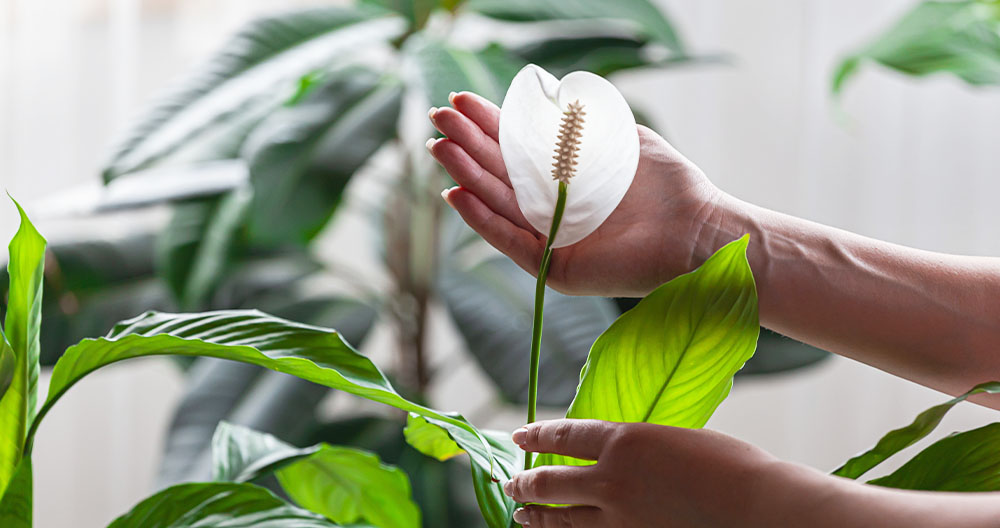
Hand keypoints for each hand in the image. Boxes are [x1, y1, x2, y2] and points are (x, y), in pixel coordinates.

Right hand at [428, 92, 721, 296]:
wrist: (697, 231)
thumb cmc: (668, 186)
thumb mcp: (623, 139)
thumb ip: (585, 123)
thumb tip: (546, 99)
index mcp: (567, 177)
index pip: (518, 148)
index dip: (488, 125)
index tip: (461, 101)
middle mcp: (555, 208)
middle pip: (500, 174)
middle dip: (467, 145)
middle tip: (438, 118)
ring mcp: (553, 239)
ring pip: (499, 205)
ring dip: (467, 177)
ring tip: (439, 150)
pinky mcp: (558, 268)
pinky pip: (512, 242)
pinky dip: (483, 221)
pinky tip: (457, 195)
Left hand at [502, 419, 779, 527]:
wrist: (757, 505)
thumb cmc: (729, 466)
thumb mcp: (673, 439)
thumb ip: (637, 448)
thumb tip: (616, 457)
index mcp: (624, 439)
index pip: (564, 435)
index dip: (537, 436)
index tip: (519, 436)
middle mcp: (611, 477)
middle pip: (551, 481)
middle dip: (526, 483)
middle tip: (511, 484)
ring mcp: (619, 516)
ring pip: (562, 518)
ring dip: (537, 516)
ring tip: (521, 515)